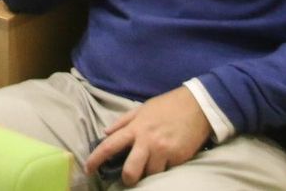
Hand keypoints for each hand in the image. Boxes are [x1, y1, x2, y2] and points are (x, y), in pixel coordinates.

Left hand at [83, 86, 212, 184]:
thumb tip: (105, 133)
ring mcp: (163, 151)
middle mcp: (147, 141)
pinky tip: (167, 159)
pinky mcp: (178, 158)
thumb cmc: (168, 106)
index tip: (88, 169)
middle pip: (130, 170)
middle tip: (128, 179)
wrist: (197, 106)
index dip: (96, 159)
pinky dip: (164, 168)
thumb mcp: (142, 109)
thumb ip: (123, 121)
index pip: (110, 146)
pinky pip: (167, 171)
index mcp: (136, 128)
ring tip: (152, 164)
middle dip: (127, 179)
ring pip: (150, 174)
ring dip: (149, 172)